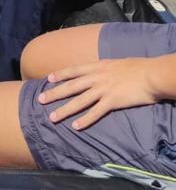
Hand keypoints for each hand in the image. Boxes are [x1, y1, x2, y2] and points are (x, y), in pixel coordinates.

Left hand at [39, 57, 158, 129]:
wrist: (150, 74)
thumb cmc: (137, 67)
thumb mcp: (115, 63)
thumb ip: (104, 68)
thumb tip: (98, 70)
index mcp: (96, 66)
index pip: (73, 70)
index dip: (59, 75)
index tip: (47, 79)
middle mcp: (96, 77)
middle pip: (70, 87)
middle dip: (54, 94)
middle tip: (40, 100)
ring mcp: (103, 89)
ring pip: (79, 101)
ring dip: (64, 110)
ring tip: (52, 117)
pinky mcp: (112, 102)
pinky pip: (95, 112)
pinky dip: (85, 120)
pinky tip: (76, 127)